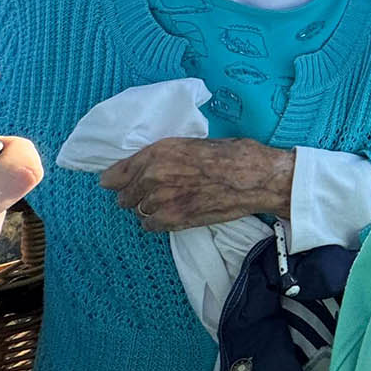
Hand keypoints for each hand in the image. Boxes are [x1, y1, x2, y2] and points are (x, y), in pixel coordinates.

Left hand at [100, 137, 293, 230]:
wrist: (255, 177)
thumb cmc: (232, 154)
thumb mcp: (192, 144)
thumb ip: (164, 156)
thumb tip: (146, 166)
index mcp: (157, 152)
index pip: (115, 174)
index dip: (116, 180)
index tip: (118, 183)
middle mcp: (153, 176)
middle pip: (124, 197)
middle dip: (135, 195)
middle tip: (154, 192)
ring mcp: (162, 201)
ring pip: (137, 212)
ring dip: (148, 209)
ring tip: (168, 203)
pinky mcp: (174, 220)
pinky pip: (150, 226)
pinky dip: (158, 222)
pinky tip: (173, 213)